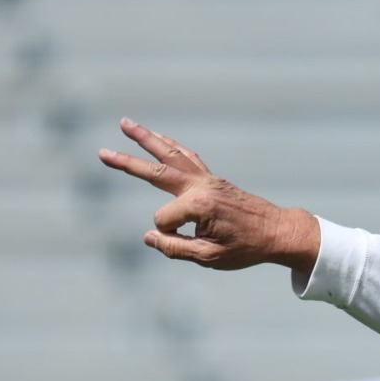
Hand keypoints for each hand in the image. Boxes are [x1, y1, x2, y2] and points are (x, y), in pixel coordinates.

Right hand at [98, 119, 319, 271]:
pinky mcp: (212, 178)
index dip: (171, 235)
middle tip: (100, 152)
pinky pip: (188, 157)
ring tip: (126, 123)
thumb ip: (175, 248)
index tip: (191, 242)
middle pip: (155, 170)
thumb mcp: (210, 257)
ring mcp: (207, 178)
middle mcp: (201, 186)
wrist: (278, 232)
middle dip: (126, 162)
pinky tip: (160, 137)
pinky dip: (172, 145)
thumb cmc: (247, 248)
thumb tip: (149, 236)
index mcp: (199, 205)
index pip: (163, 221)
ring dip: (147, 138)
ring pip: (171, 153)